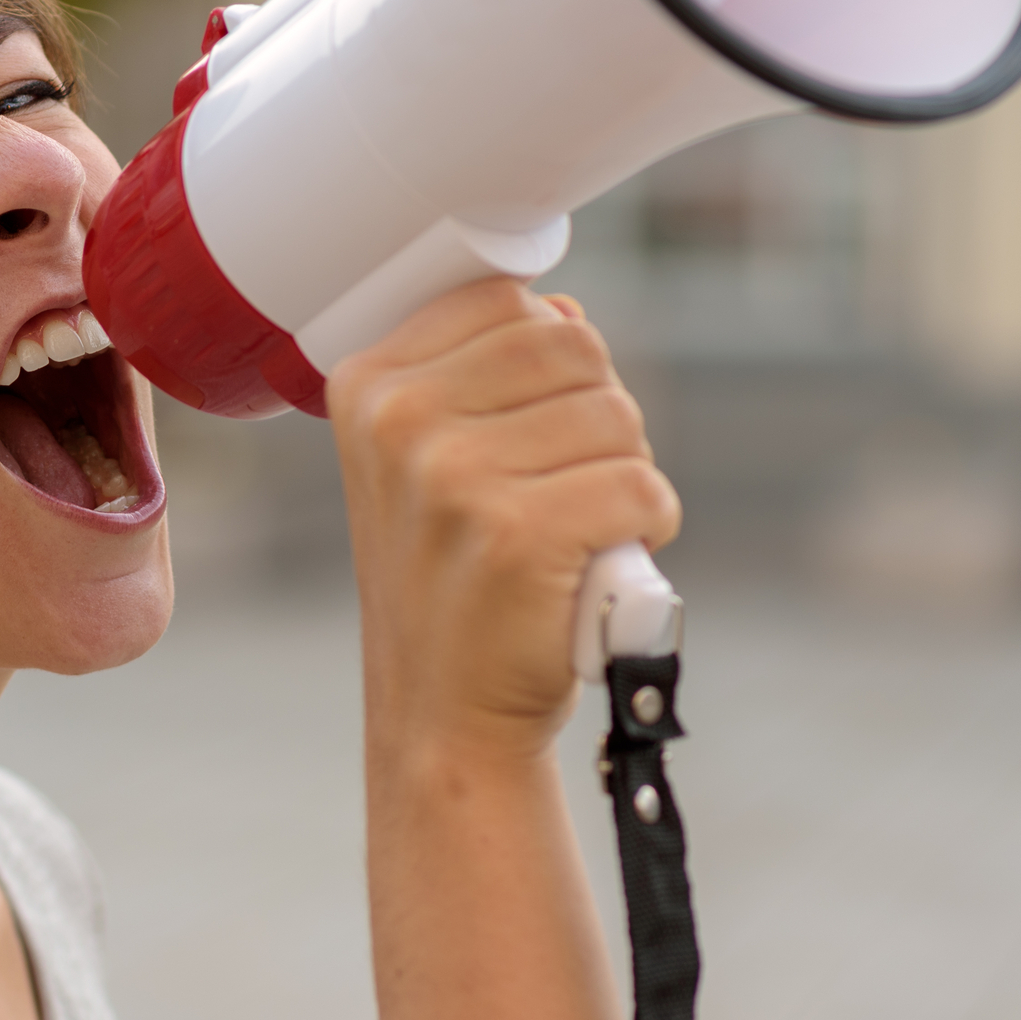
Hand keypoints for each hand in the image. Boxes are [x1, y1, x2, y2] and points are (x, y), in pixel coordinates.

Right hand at [328, 278, 679, 763]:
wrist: (442, 717)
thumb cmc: (451, 582)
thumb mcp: (428, 462)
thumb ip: (483, 376)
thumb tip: (565, 311)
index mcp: (368, 385)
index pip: (507, 301)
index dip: (551, 360)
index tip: (528, 428)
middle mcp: (400, 420)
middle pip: (572, 346)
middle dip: (599, 414)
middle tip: (568, 484)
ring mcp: (453, 477)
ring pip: (616, 415)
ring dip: (626, 472)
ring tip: (583, 525)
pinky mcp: (518, 535)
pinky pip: (643, 486)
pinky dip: (652, 523)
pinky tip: (605, 559)